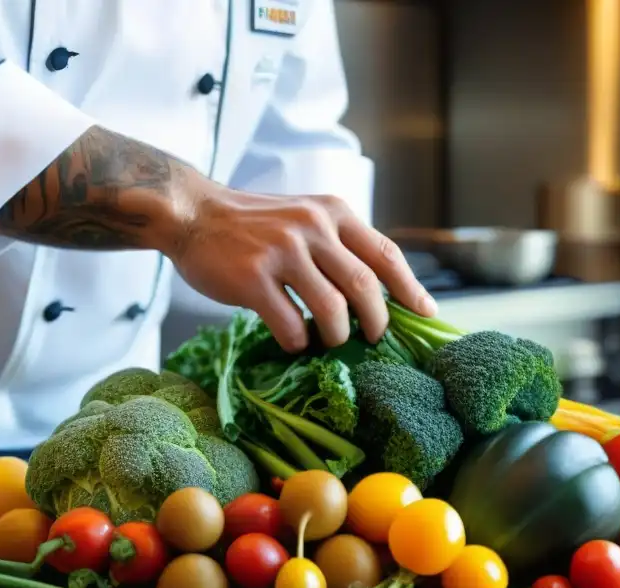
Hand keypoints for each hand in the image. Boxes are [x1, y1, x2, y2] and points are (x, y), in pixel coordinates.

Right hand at [170, 182, 436, 351]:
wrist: (192, 212)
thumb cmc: (251, 223)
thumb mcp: (303, 216)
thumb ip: (335, 243)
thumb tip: (375, 291)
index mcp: (332, 212)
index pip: (386, 253)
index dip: (410, 288)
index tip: (426, 312)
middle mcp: (313, 228)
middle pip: (365, 287)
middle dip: (376, 323)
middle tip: (372, 339)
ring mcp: (283, 252)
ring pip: (332, 309)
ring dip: (337, 336)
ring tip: (329, 342)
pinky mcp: (253, 277)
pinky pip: (290, 323)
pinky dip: (297, 341)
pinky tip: (292, 341)